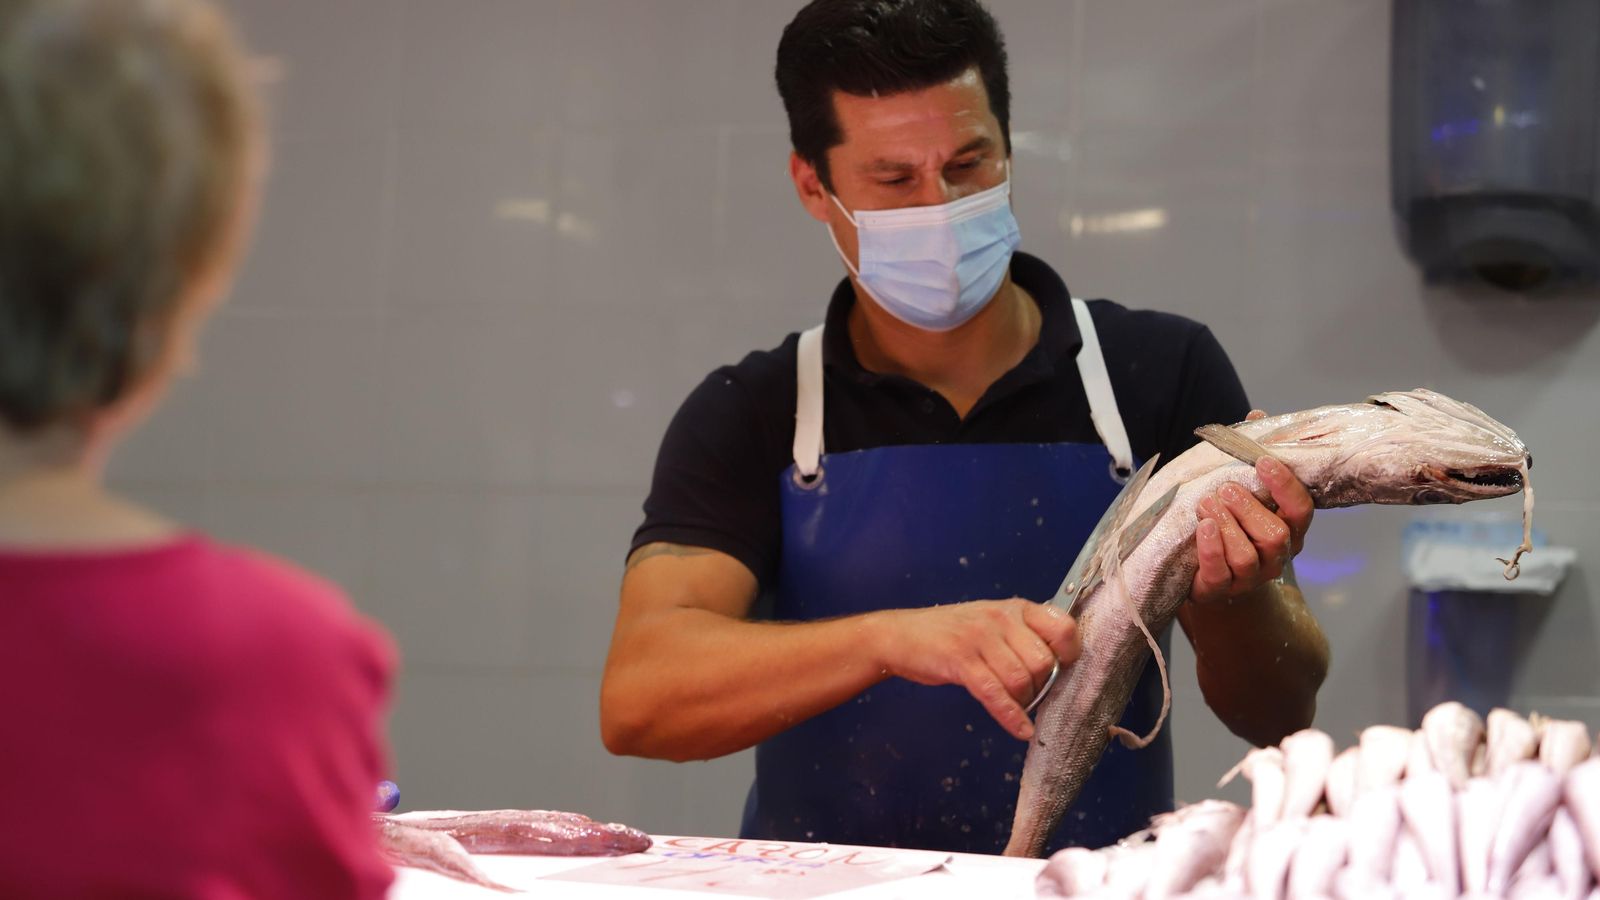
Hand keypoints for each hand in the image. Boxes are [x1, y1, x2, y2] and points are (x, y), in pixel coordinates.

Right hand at [873, 599, 1079, 740]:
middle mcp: (1001, 618)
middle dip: (1042, 686)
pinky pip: (995, 694)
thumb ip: (1023, 637)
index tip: (1064, 670)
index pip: (1062, 627)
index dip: (1070, 654)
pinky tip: (1020, 730)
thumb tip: (1059, 668)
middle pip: (1043, 662)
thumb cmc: (951, 633)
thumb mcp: (992, 623)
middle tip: (1029, 694)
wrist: (900, 635)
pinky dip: (1011, 717)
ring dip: (1024, 702)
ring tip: (1015, 706)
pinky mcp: (960, 660)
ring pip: (1021, 680)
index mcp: (1015, 608)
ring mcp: (980, 638)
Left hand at [1191, 409, 1313, 603]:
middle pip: (1275, 535)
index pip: (1301, 509)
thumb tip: (1256, 417)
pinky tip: (1203, 527)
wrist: (1208, 573)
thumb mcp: (1243, 489)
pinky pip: (1219, 574)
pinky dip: (1211, 549)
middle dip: (1249, 508)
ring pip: (1247, 555)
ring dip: (1226, 525)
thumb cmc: (1232, 522)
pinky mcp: (1220, 590)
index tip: (1262, 462)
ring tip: (1206, 504)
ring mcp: (1250, 577)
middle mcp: (1276, 556)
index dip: (1284, 486)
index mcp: (1290, 528)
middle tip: (1225, 488)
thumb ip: (1250, 455)